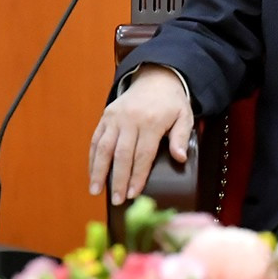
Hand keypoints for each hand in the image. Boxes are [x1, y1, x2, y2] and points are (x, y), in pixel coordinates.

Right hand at [88, 65, 194, 204]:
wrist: (156, 78)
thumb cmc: (172, 102)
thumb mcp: (184, 116)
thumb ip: (181, 137)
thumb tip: (180, 157)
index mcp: (152, 122)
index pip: (143, 155)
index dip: (137, 176)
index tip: (133, 194)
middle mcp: (131, 120)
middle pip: (122, 154)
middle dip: (118, 179)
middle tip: (116, 200)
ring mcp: (116, 117)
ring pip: (104, 147)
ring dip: (98, 171)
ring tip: (95, 191)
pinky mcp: (106, 116)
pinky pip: (96, 139)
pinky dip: (92, 158)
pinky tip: (92, 173)